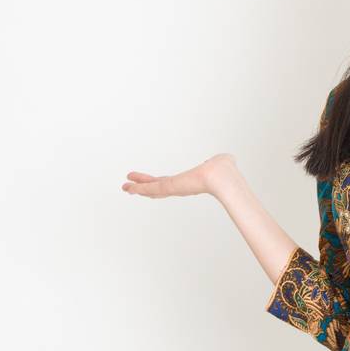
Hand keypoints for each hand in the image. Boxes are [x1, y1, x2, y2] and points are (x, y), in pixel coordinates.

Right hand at [121, 152, 237, 199]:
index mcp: (188, 181)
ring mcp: (174, 188)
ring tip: (125, 187)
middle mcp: (180, 186)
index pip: (168, 182)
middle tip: (129, 187)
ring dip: (137, 188)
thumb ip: (215, 162)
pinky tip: (129, 188)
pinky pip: (151, 188)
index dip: (157, 182)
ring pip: (151, 190)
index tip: (149, 182)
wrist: (221, 176)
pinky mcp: (170, 187)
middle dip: (142, 187)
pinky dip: (139, 188)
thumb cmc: (224, 169)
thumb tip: (217, 160)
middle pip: (156, 188)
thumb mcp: (219, 162)